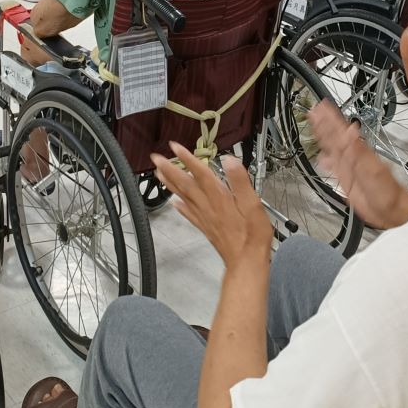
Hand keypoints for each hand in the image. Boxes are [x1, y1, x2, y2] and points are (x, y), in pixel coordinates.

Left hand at [150, 144, 273, 270]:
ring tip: (158, 174)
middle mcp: (208, 206)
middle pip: (185, 184)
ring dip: (169, 184)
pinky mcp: (206, 228)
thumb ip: (240, 181)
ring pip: (183, 197)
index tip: (174, 147)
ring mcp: (205, 217)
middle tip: (155, 158)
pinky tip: (175, 203)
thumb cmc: (253, 235)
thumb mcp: (253, 204)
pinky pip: (189, 214)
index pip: (200, 173)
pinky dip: (180, 207)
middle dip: (170, 169)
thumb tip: (229, 160)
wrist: (246, 261)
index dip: (187, 158)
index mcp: (219, 197)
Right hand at [307, 102, 407, 229]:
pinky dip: (327, 160)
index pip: (341, 130)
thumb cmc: (388, 193)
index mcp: (359, 152)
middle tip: (315, 110)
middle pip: (335, 136)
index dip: (331, 118)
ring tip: (315, 125)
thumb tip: (350, 130)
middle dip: (325, 123)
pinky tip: (322, 157)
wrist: (393, 212)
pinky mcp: (348, 180)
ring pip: (333, 148)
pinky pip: (334, 166)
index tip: (322, 106)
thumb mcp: (372, 171)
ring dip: (324, 137)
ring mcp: (350, 168)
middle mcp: (353, 157)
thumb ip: (358, 151)